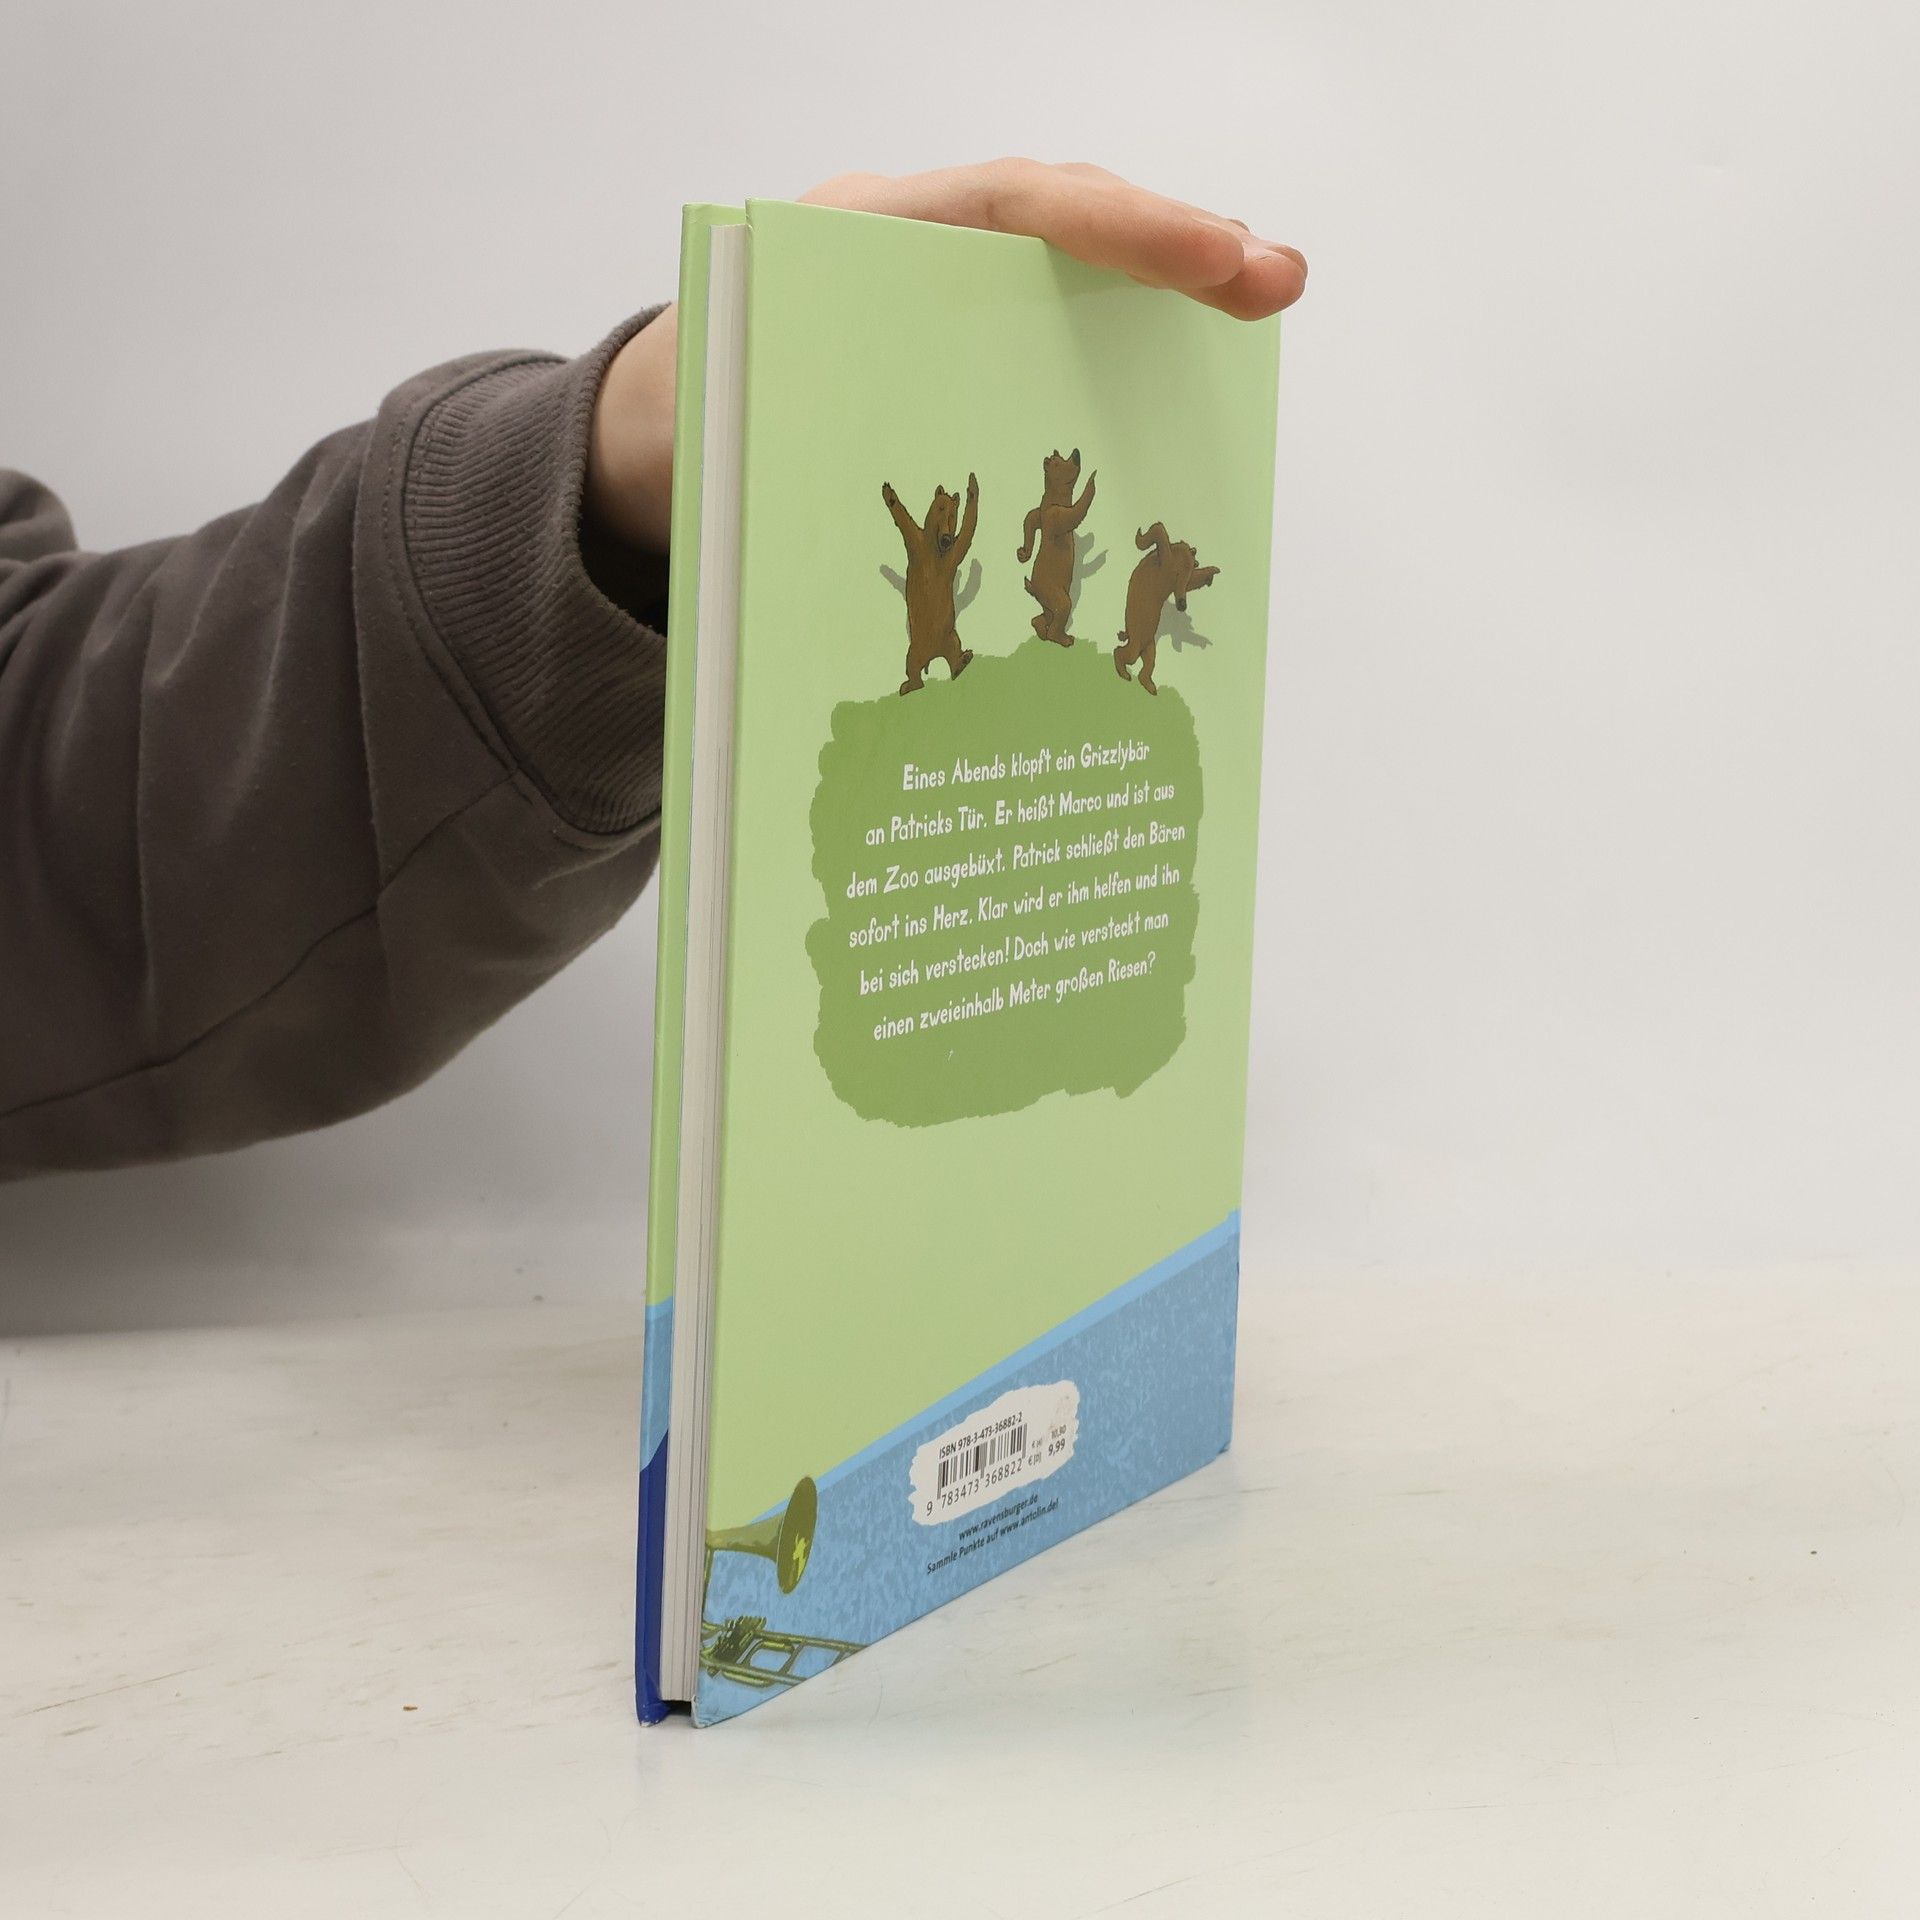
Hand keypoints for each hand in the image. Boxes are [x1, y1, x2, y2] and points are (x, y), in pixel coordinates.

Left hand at [587, 160, 1307, 552]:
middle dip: (1171, 245)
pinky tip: (1187, 367)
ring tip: (1258, 299)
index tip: (1212, 255)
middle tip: (1273, 280)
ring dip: (1163, 286)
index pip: (1007, 203)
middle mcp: (906, 246)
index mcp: (849, 246)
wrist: (649, 428)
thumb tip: (921, 567)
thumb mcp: (737, 442)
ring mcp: (936, 284)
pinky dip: (1119, 336)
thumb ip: (819, 470)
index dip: (1117, 227)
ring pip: (1062, 267)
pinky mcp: (954, 332)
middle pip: (1056, 220)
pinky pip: (1045, 320)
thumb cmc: (697, 437)